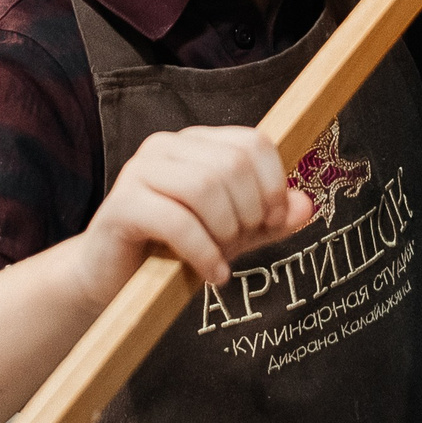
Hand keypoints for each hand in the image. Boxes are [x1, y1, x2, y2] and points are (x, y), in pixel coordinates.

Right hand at [76, 126, 314, 304]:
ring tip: (223, 257)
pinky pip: (176, 221)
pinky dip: (204, 252)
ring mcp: (139, 170)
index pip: (253, 142)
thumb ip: (270, 219)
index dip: (274, 183)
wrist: (113, 279)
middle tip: (241, 243)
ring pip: (204, 187)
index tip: (272, 221)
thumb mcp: (234, 234)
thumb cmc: (176, 250)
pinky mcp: (121, 204)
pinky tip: (212, 274)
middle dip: (249, 211)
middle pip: (232, 165)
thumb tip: (308, 205)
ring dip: (225, 230)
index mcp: (196, 142)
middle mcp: (166, 147)